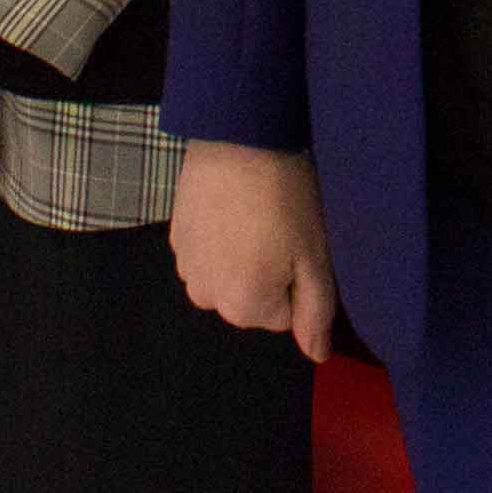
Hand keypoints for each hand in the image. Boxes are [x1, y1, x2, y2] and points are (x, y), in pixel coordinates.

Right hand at [171, 140, 337, 356]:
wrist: (240, 137)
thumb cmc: (286, 197)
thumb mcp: (315, 257)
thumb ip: (316, 314)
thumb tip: (316, 355)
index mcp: (243, 307)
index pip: (283, 315)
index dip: (297, 279)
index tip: (299, 244)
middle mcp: (206, 297)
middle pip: (252, 300)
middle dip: (269, 272)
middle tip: (279, 228)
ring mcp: (185, 267)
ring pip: (228, 278)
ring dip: (243, 256)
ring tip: (256, 215)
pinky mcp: (175, 238)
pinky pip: (207, 254)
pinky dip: (221, 238)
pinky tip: (233, 207)